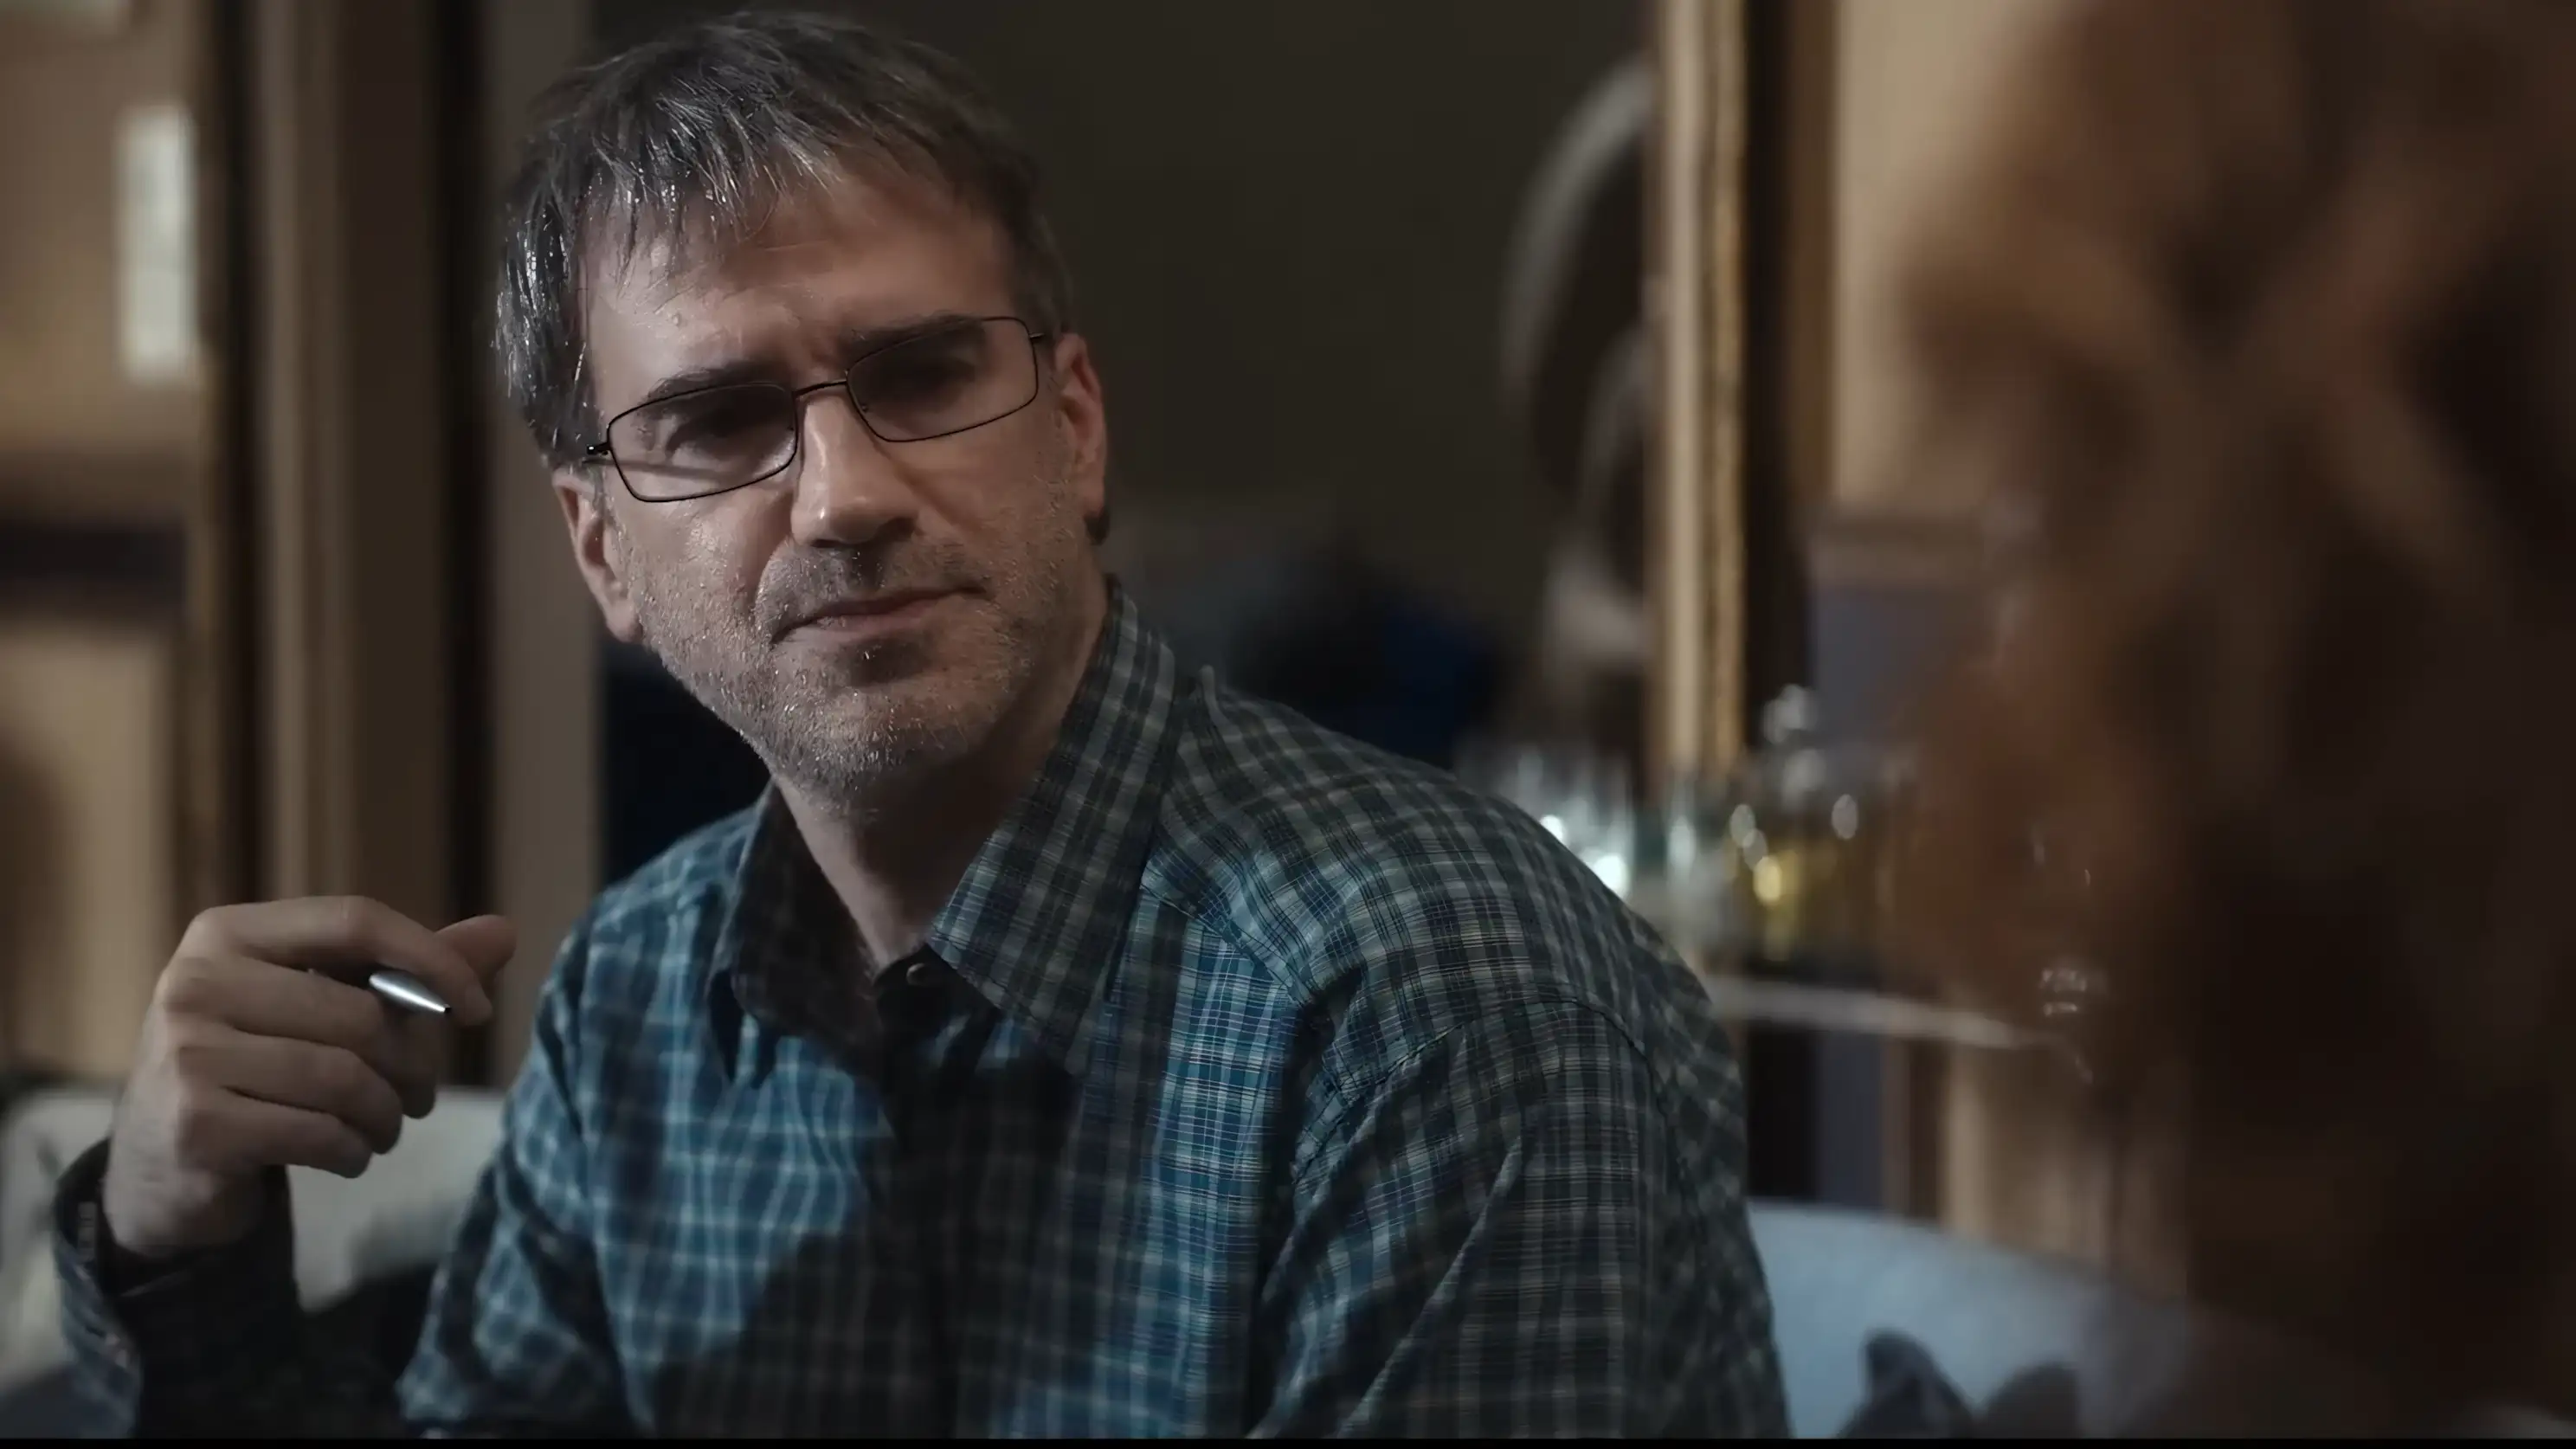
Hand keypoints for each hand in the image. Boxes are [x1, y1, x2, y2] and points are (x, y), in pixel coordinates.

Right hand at [101, 899, 516, 1260]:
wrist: (161, 1165)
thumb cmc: (259, 1067)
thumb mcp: (324, 1006)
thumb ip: (409, 970)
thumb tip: (503, 932)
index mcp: (228, 934)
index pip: (355, 921)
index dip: (433, 962)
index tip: (478, 1009)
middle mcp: (195, 982)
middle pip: (360, 1014)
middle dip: (412, 1064)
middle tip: (416, 1096)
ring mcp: (186, 1054)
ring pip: (344, 1078)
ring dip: (386, 1115)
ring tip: (384, 1127)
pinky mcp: (195, 1123)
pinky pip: (318, 1132)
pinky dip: (352, 1151)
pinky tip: (347, 1154)